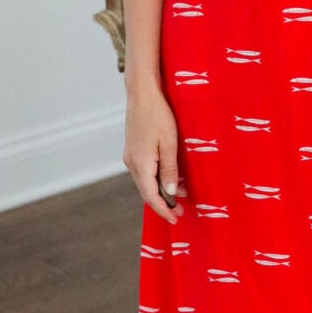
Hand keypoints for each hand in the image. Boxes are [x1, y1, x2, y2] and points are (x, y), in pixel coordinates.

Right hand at [124, 83, 186, 223]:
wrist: (142, 94)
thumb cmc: (158, 115)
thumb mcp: (170, 144)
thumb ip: (170, 170)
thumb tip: (170, 193)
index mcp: (141, 164)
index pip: (151, 197)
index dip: (164, 210)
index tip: (175, 219)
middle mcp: (132, 163)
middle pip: (146, 192)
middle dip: (163, 203)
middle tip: (180, 211)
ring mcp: (130, 156)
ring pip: (145, 182)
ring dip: (161, 190)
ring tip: (181, 194)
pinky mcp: (133, 150)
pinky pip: (144, 171)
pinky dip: (156, 179)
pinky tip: (169, 177)